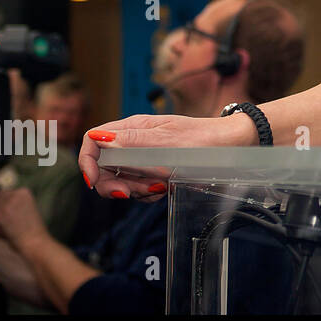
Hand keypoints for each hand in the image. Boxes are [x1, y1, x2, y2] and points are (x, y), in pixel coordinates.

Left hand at [0, 187, 48, 248]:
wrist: (36, 242)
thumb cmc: (31, 230)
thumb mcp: (25, 210)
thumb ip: (12, 204)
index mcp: (24, 191)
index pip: (2, 194)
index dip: (4, 208)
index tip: (12, 218)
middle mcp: (16, 193)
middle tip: (8, 224)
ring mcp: (7, 202)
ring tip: (6, 229)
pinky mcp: (0, 213)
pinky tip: (2, 232)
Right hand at [79, 113, 253, 199]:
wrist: (233, 147)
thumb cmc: (205, 139)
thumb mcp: (167, 142)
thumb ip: (132, 142)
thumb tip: (98, 139)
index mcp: (134, 127)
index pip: (93, 140)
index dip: (87, 162)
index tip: (94, 182)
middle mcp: (135, 141)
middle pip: (103, 166)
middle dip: (113, 183)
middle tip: (133, 192)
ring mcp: (145, 157)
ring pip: (121, 179)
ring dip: (135, 189)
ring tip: (160, 186)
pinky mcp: (155, 171)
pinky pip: (140, 187)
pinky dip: (148, 193)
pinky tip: (165, 189)